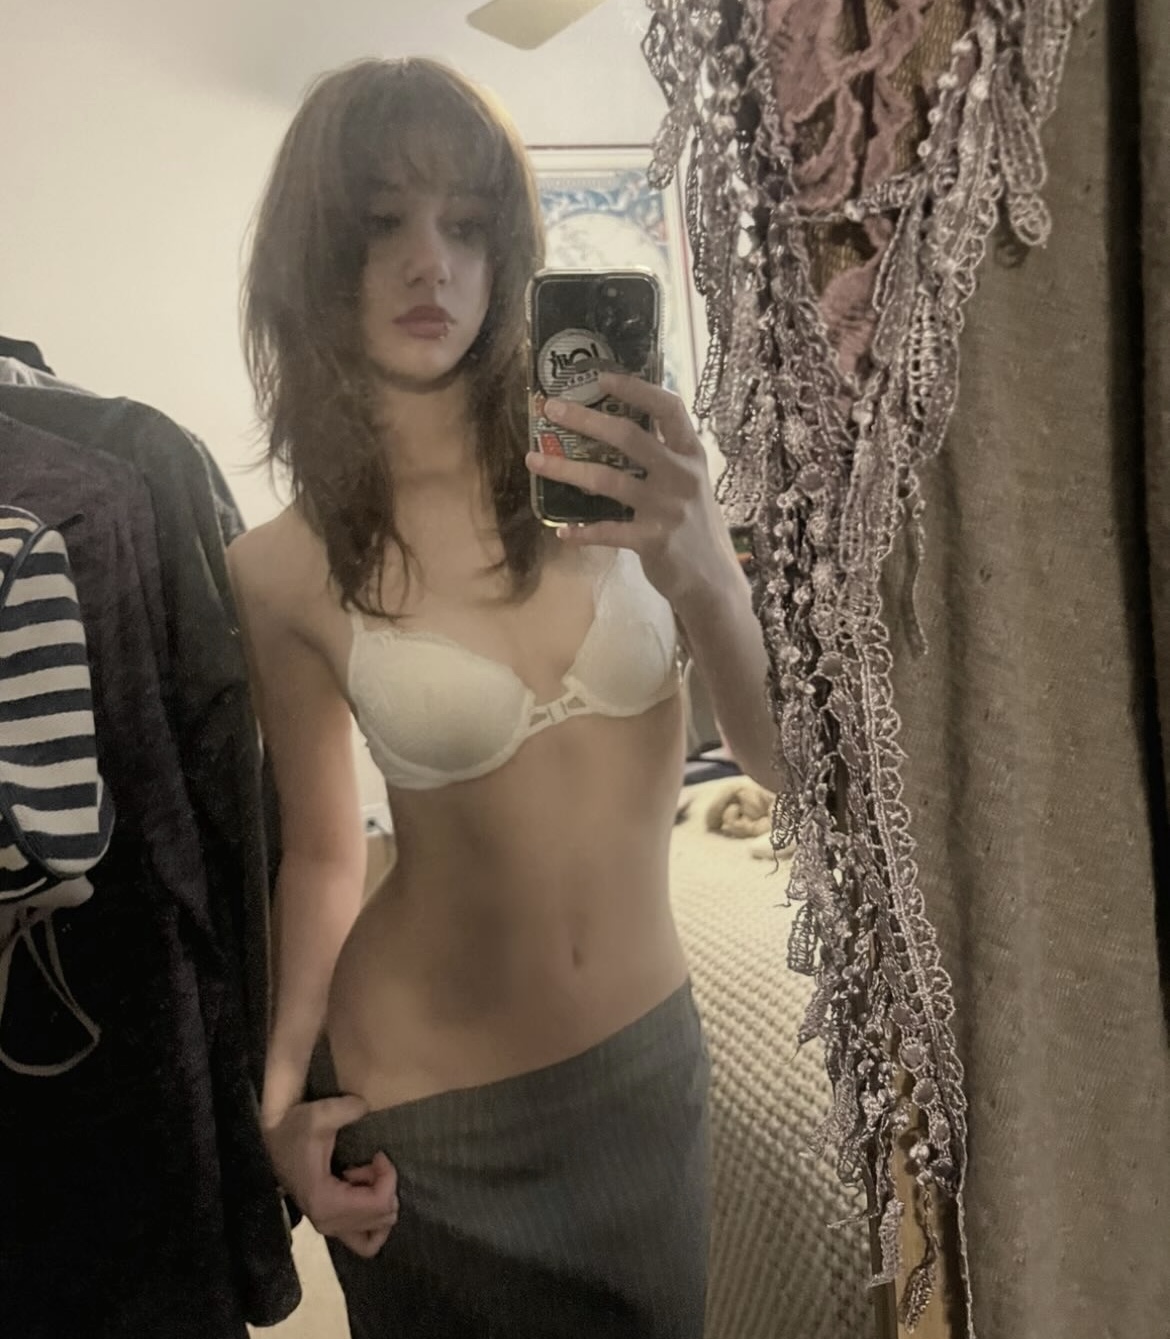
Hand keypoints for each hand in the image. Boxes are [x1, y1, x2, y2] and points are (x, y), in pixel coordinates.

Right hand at [264, 1096, 398, 1258]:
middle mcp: (327, 1223)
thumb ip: (346, 1109)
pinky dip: (373, 1219)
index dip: (388, 1176)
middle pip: (382, 1219)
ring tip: (365, 1177)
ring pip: (376, 1233)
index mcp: (325, 1202)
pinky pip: (365, 1240)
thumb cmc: (295, 1127)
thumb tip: (366, 1107)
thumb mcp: (320, 1114)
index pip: (378, 1204)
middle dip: (385, 1187)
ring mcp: (328, 1227)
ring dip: (379, 1201)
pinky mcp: (330, 1224)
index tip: (378, 1154)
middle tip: (370, 1165)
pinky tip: (363, 1191)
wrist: (274, 1138)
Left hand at [525, 372, 734, 611]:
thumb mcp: (691, 484)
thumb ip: (665, 457)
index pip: (669, 408)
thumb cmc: (694, 526)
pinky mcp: (653, 540)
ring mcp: (667, 508)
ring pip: (608, 480)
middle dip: (585, 419)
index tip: (602, 377)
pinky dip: (582, 531)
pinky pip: (608, 531)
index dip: (636, 389)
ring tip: (534, 460)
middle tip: (551, 408)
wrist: (713, 580)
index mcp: (691, 455)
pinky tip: (561, 531)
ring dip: (566, 468)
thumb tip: (619, 428)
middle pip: (628, 436)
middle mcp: (681, 476)